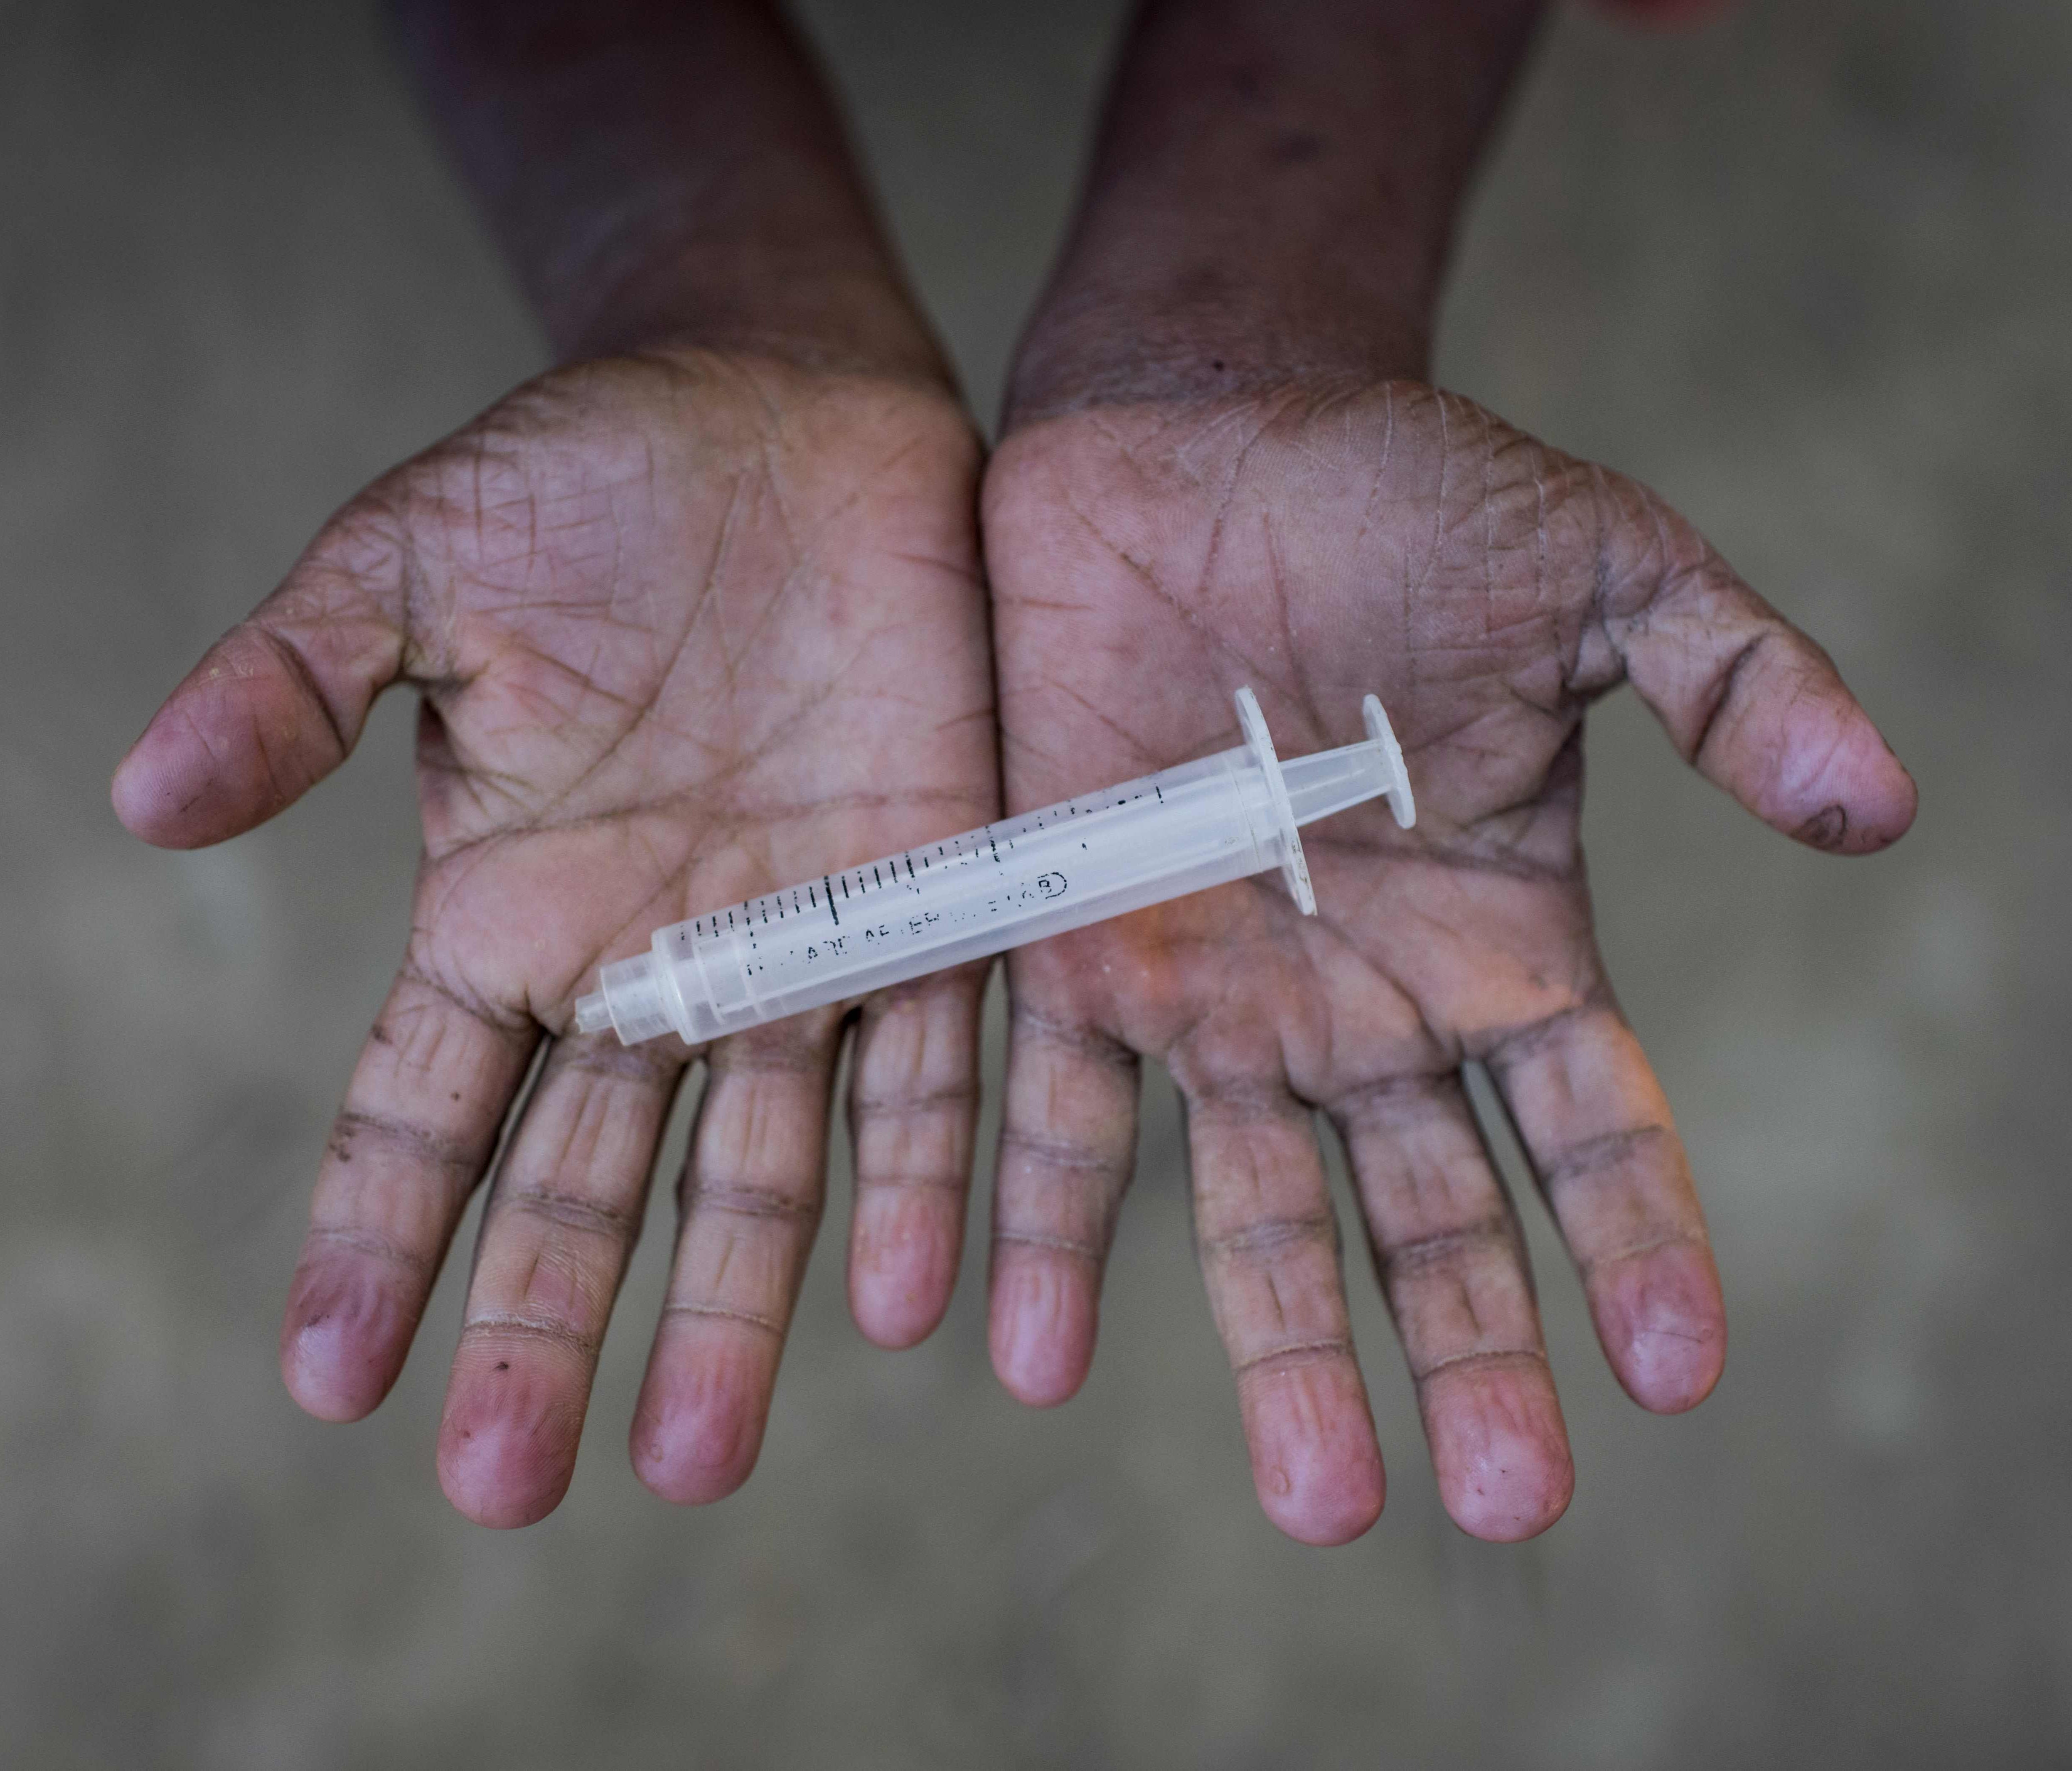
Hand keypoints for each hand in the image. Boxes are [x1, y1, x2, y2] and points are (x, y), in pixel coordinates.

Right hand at [113, 350, 994, 1523]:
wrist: (787, 409)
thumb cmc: (590, 476)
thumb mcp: (418, 559)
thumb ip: (296, 681)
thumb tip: (139, 801)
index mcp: (515, 908)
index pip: (426, 1107)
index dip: (376, 1239)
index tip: (333, 1376)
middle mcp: (656, 963)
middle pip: (588, 1180)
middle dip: (546, 1322)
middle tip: (506, 1484)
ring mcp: (801, 947)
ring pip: (765, 1166)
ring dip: (737, 1308)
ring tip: (703, 1452)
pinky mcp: (938, 897)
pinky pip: (934, 1060)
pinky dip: (924, 1176)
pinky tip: (914, 1295)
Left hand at [980, 381, 1914, 1543]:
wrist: (1198, 434)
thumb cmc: (1404, 489)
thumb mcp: (1599, 568)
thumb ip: (1735, 680)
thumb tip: (1884, 806)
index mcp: (1495, 934)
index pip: (1588, 1123)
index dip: (1637, 1242)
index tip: (1679, 1371)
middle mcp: (1357, 1001)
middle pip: (1429, 1217)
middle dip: (1469, 1357)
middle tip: (1506, 1503)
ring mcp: (1214, 993)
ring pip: (1253, 1211)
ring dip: (1282, 1354)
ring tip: (1320, 1498)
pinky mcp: (1072, 945)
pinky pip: (1054, 1115)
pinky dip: (1041, 1230)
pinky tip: (1024, 1352)